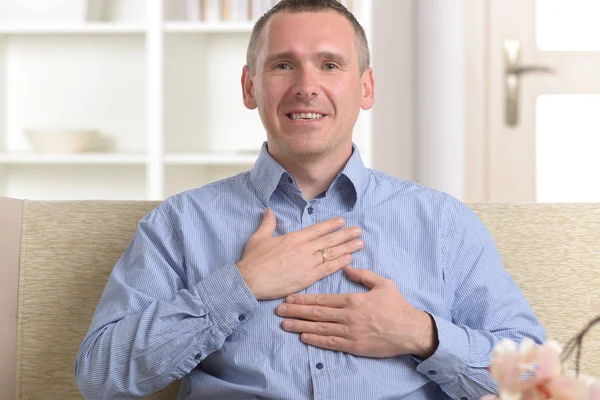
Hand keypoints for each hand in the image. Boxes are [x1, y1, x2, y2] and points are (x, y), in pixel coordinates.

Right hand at [237, 208, 363, 299]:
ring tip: (360, 243)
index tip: (342, 221)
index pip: (317, 229)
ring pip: (331, 253)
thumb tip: (268, 210)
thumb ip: (267, 223)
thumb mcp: (258, 237)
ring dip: (347, 248)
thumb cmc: (253, 260)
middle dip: (345, 234)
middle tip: (359, 230)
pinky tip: (349, 259)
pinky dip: (339, 263)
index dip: (330, 225)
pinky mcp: (307, 278)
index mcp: (293, 238)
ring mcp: (307, 263)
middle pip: (329, 240)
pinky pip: (327, 269)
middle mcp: (303, 249)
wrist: (250, 281)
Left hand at [275, 266, 437, 358]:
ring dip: (300, 326)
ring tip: (285, 324)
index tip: (289, 297)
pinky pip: (331, 343)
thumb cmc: (397, 305)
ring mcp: (350, 332)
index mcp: (353, 300)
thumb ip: (363, 275)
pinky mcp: (354, 346)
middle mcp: (348, 316)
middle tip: (279, 309)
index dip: (304, 298)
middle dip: (296, 311)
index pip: (323, 300)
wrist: (410, 330)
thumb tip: (346, 268)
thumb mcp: (382, 283)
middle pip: (317, 314)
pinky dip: (316, 340)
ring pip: (320, 329)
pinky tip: (303, 337)